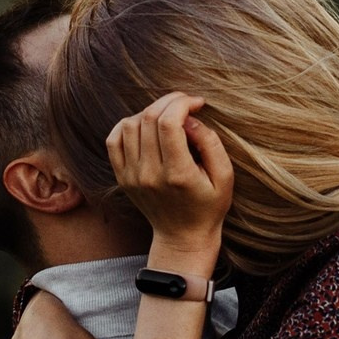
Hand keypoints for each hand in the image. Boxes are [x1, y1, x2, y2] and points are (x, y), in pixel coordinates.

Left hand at [106, 92, 232, 263]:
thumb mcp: (224, 177)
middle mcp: (149, 174)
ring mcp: (132, 176)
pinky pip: (114, 140)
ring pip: (130, 124)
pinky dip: (128, 124)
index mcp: (177, 174)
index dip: (182, 103)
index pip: (169, 123)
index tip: (198, 103)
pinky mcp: (122, 177)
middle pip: (149, 119)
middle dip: (169, 101)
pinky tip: (146, 125)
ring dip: (150, 111)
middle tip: (186, 102)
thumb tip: (190, 119)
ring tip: (168, 116)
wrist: (182, 237)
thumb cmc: (209, 206)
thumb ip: (211, 143)